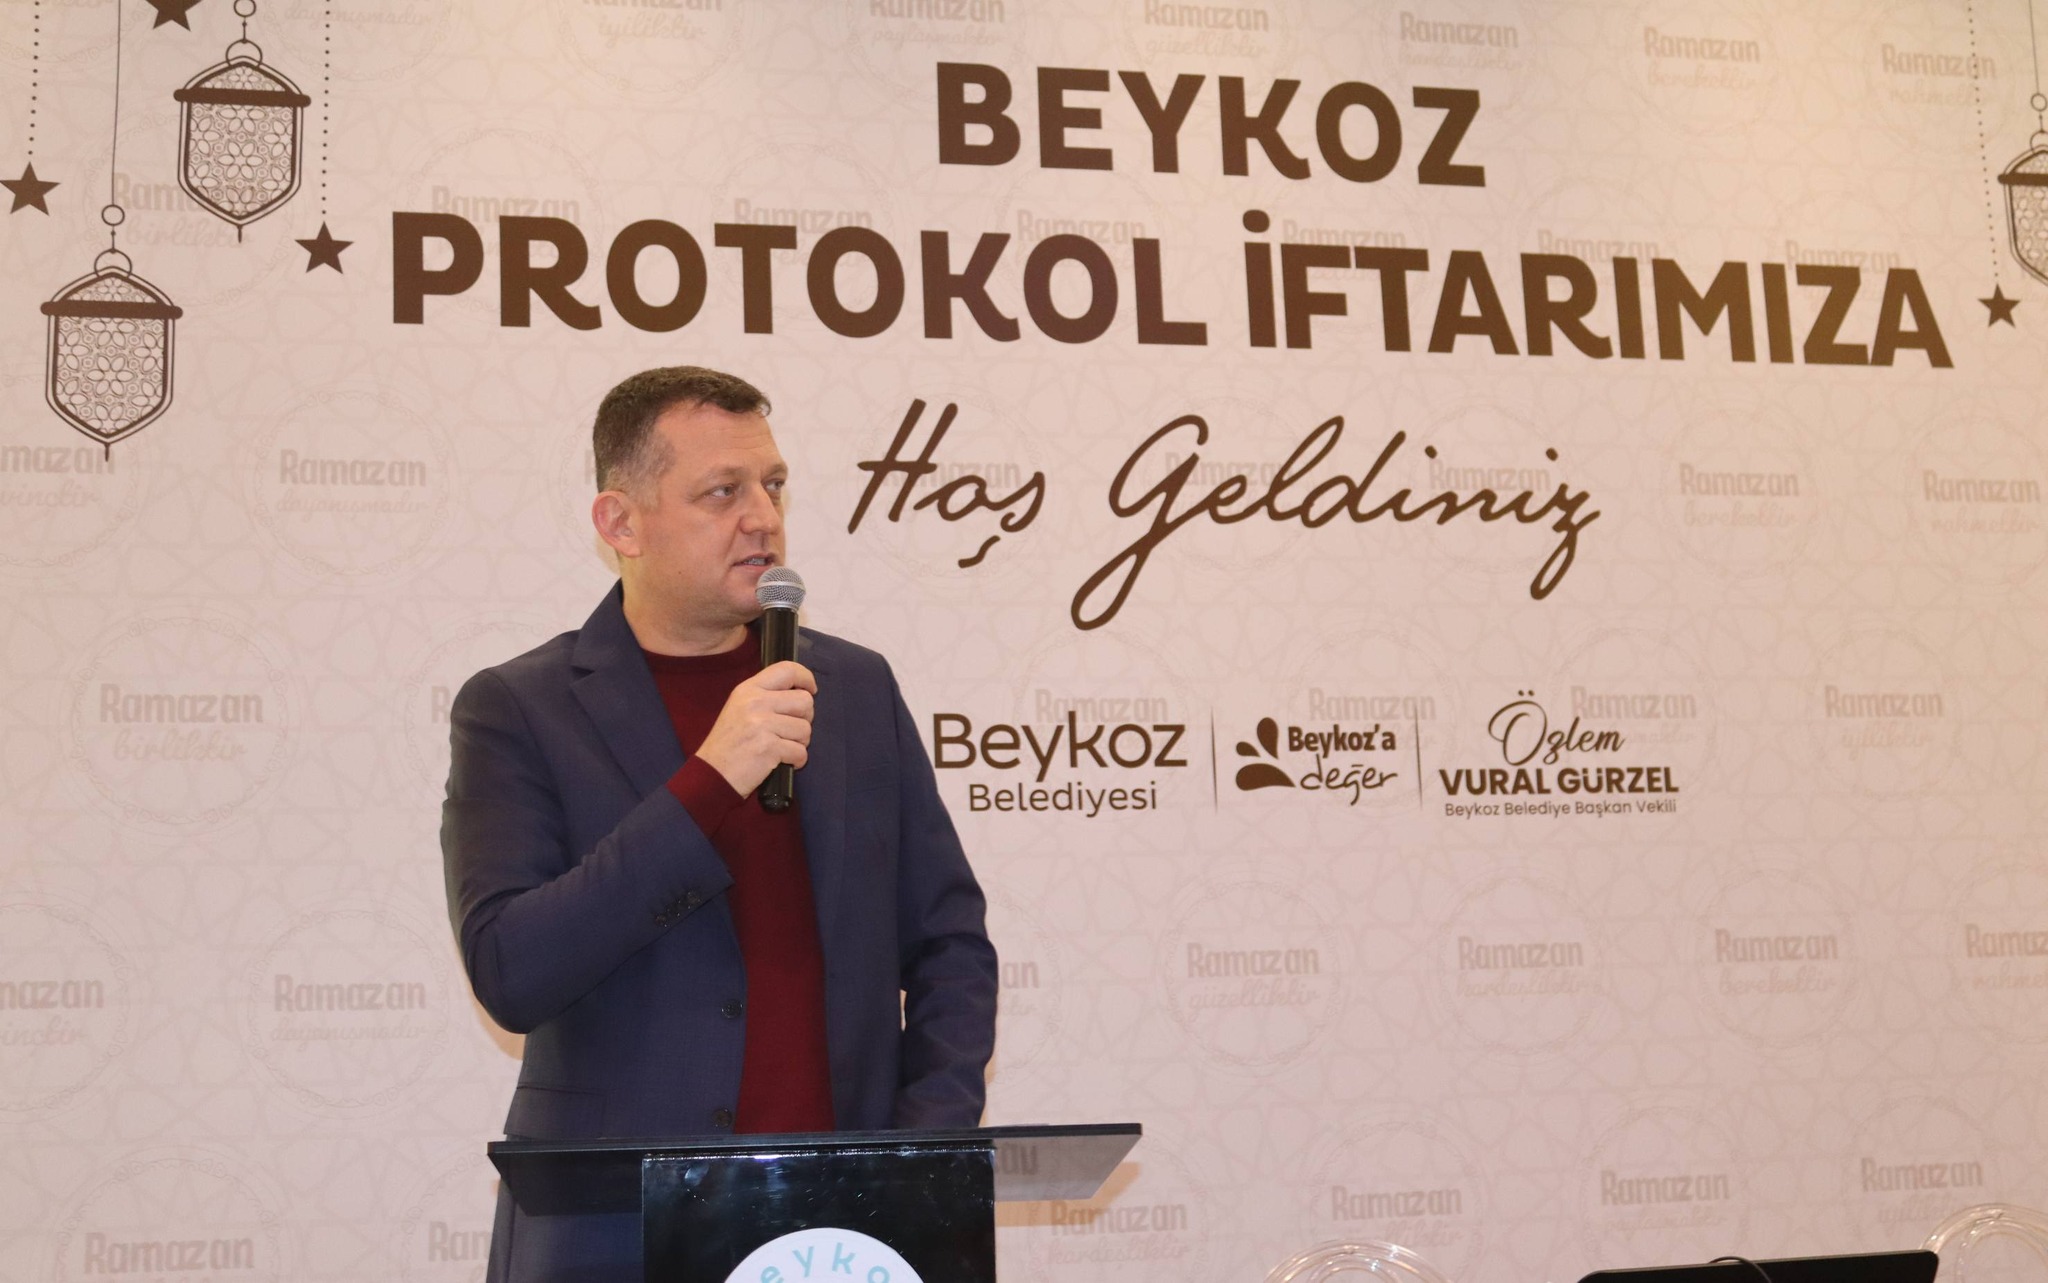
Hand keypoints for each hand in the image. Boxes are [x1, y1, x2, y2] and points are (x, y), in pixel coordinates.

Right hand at [694, 661, 815, 796]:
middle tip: (790, 731)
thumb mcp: (739, 708)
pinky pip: (801, 752)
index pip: (787, 669)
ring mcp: (762, 725)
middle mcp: (755, 703)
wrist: (711, 774)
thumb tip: (802, 692)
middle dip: (805, 719)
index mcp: (748, 689)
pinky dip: (797, 761)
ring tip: (782, 748)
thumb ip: (766, 696)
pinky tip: (783, 762)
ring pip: (805, 729)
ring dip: (800, 743)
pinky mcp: (769, 748)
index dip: (805, 678)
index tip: (810, 690)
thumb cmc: (729, 744)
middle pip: (805, 701)